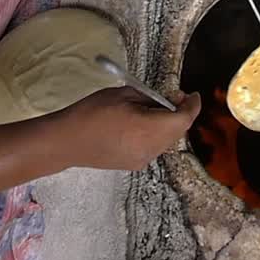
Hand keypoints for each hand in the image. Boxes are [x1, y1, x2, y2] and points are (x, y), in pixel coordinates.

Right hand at [61, 87, 200, 170]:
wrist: (67, 141)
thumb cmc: (92, 112)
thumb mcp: (124, 94)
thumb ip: (152, 97)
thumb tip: (170, 99)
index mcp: (147, 129)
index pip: (183, 120)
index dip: (192, 106)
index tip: (193, 94)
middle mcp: (149, 149)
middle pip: (178, 131)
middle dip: (179, 114)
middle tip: (172, 97)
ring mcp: (143, 160)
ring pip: (168, 140)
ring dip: (168, 124)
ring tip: (153, 110)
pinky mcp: (135, 165)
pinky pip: (155, 147)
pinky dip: (156, 134)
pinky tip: (141, 124)